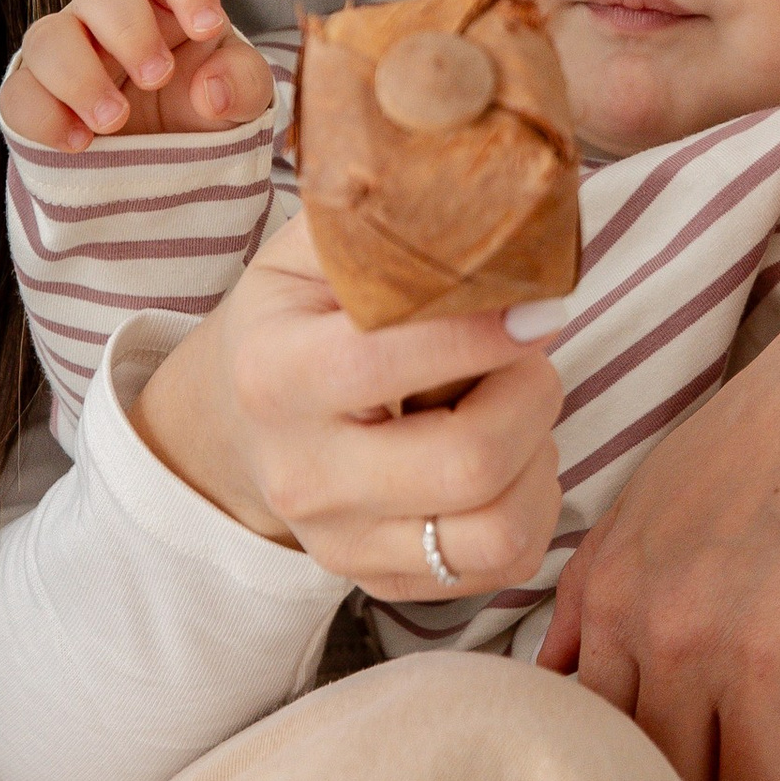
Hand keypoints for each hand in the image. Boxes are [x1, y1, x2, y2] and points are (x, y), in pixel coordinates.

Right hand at [3, 0, 272, 147]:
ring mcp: (67, 52)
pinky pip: (18, 95)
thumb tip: (210, 90)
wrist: (166, 163)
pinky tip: (81, 144)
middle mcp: (112, 15)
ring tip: (114, 121)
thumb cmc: (204, 108)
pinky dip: (46, 118)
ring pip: (47, 36)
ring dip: (78, 76)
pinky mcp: (35, 97)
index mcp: (169, 1)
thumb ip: (242, 84)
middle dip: (129, 31)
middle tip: (157, 77)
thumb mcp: (241, 99)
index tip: (208, 27)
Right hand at [134, 214, 568, 591]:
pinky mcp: (381, 580)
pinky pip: (505, 564)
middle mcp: (305, 474)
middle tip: (531, 351)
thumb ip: (387, 222)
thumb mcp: (313, 250)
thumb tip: (495, 199)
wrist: (238, 423)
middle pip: (469, 460)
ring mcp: (342, 542)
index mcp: (276, 374)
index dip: (488, 329)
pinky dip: (534, 505)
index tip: (541, 303)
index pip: (393, 358)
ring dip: (539, 459)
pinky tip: (511, 457)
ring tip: (519, 407)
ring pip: (499, 531)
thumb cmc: (297, 317)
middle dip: (532, 394)